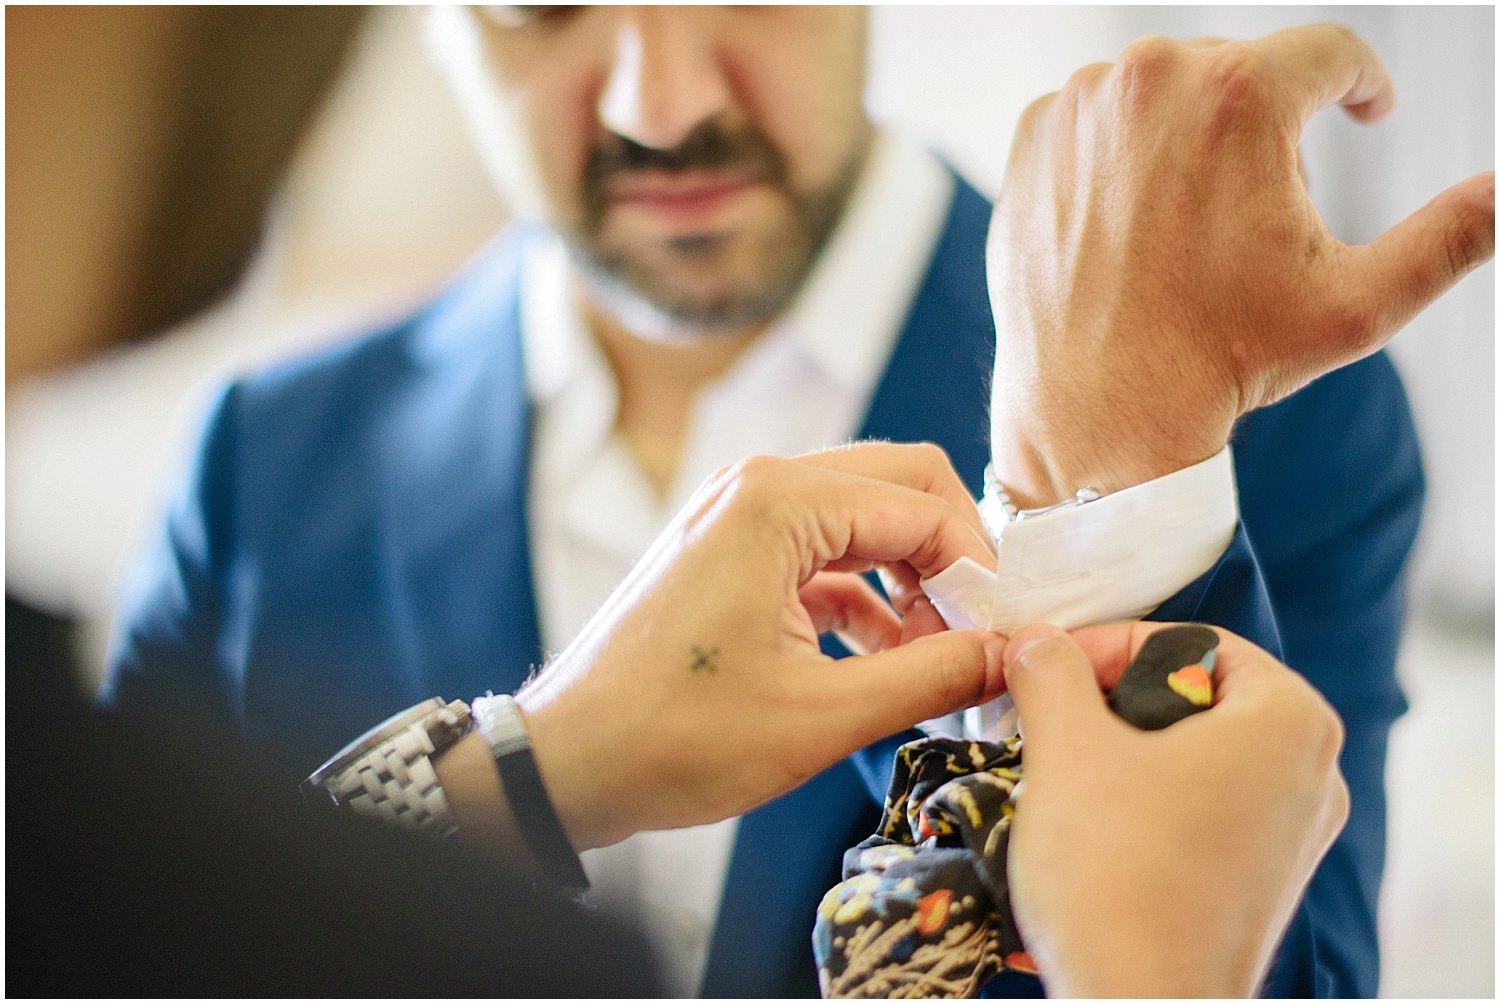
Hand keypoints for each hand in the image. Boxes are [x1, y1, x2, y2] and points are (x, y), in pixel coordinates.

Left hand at [512, 442, 1005, 850]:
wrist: (565, 765)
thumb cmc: (672, 738)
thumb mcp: (821, 716)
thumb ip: (932, 675)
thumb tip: (1013, 654)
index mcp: (778, 502)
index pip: (926, 509)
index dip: (983, 574)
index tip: (1013, 637)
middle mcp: (758, 487)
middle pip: (901, 487)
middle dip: (954, 558)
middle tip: (984, 631)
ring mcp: (739, 516)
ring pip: (865, 521)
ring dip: (912, 579)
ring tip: (940, 656)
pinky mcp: (731, 554)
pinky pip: (824, 554)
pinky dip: (866, 598)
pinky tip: (889, 659)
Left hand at [987, 24, 1494, 506]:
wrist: (1097, 411)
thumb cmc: (1222, 361)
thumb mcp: (1357, 305)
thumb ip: (1450, 239)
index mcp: (1240, 95)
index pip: (1328, 52)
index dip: (1360, 84)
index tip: (1365, 110)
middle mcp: (1151, 78)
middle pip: (1240, 72)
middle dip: (1266, 129)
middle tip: (1261, 214)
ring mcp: (1081, 105)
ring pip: (1164, 92)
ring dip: (1191, 137)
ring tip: (1195, 224)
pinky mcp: (1032, 137)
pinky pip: (1098, 120)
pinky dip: (1122, 154)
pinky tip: (1135, 220)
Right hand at [1002, 622, 1348, 997]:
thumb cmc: (1118, 874)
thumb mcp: (1067, 748)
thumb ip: (1052, 673)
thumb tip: (1038, 641)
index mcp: (1290, 720)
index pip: (1190, 641)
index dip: (1105, 647)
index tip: (1044, 671)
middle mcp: (1313, 773)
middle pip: (1192, 697)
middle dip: (1109, 702)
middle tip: (1044, 718)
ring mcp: (1293, 837)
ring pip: (1191, 756)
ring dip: (1118, 754)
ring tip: (1055, 772)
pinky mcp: (1262, 886)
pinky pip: (1199, 811)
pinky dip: (1143, 803)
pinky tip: (1087, 825)